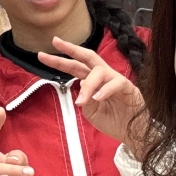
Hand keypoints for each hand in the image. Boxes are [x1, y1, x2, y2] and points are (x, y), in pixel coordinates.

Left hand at [39, 38, 149, 158]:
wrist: (133, 133)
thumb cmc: (113, 120)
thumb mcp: (91, 112)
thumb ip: (84, 98)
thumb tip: (81, 84)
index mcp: (93, 81)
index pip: (75, 67)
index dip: (60, 61)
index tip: (41, 55)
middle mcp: (103, 76)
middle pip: (87, 57)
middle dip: (71, 49)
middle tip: (55, 42)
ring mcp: (116, 80)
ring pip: (99, 71)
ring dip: (88, 85)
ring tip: (82, 101)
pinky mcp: (128, 88)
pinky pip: (116, 83)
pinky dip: (105, 90)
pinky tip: (98, 98)